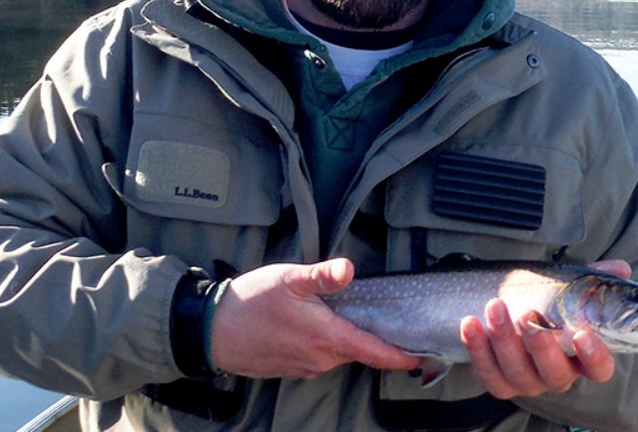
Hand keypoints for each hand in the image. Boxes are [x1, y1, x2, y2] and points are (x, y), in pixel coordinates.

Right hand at [210, 258, 420, 379]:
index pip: (374, 352)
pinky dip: (327, 343)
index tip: (423, 356)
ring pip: (337, 353)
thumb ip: (322, 275)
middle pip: (358, 352)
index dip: (401, 356)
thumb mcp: (289, 278)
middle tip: (390, 321)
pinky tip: (318, 325)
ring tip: (352, 317)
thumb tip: (349, 268)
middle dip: (376, 341)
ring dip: (348, 339)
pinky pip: (318, 357)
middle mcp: (320, 359)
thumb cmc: (252, 301)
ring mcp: (304, 367)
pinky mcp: (290, 368)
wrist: (213, 330)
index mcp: (326, 338)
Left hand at [459, 259, 631, 398]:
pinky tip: (471, 322)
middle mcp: (556, 375)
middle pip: (554, 373)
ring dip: (503, 339)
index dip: (594, 356)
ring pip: (516, 372)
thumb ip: (591, 280)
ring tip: (494, 306)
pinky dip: (477, 348)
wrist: (507, 313)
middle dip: (540, 345)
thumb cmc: (545, 304)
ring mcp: (526, 381)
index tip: (582, 334)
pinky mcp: (497, 380)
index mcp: (580, 357)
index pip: (598, 369)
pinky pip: (487, 372)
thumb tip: (620, 268)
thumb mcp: (566, 289)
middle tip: (527, 313)